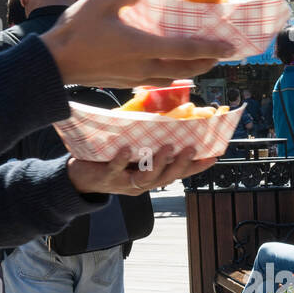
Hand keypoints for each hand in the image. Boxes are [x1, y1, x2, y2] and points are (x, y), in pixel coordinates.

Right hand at [41, 0, 232, 87]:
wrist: (55, 64)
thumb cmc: (75, 31)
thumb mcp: (100, 0)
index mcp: (143, 46)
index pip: (186, 48)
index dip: (211, 47)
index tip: (229, 46)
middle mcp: (144, 66)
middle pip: (186, 68)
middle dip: (207, 62)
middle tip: (221, 54)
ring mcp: (135, 77)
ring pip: (173, 77)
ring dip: (191, 70)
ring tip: (201, 61)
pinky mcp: (125, 82)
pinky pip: (157, 80)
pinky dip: (172, 74)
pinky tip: (171, 67)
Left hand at [66, 143, 209, 195]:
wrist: (80, 177)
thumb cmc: (110, 159)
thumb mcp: (133, 148)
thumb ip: (148, 135)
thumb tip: (164, 110)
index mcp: (152, 175)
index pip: (179, 172)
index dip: (196, 166)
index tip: (213, 156)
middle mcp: (143, 183)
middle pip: (168, 177)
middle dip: (181, 163)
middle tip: (192, 148)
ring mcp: (126, 182)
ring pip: (148, 177)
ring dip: (159, 163)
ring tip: (167, 147)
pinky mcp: (107, 178)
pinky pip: (117, 170)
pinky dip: (123, 160)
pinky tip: (127, 149)